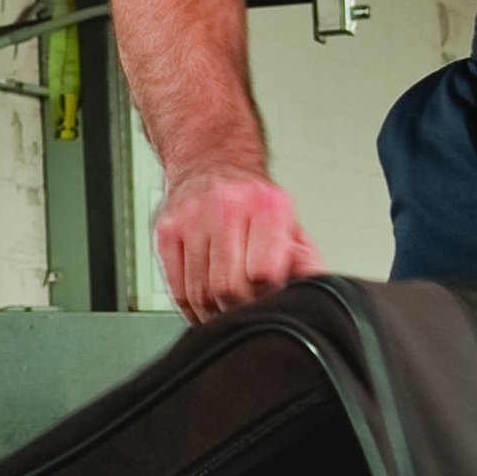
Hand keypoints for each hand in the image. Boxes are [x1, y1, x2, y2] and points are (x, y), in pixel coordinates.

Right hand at [154, 166, 322, 322]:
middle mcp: (228, 205)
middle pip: (227, 286)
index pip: (263, 274)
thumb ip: (304, 260)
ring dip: (213, 314)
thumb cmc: (253, 201)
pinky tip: (203, 307)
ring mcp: (192, 217)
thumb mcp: (288, 222)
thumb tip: (309, 292)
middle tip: (245, 312)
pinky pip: (176, 287)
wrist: (212, 161)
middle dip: (237, 310)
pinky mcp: (166, 230)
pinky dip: (189, 308)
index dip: (266, 297)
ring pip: (199, 292)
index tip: (267, 299)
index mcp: (268, 205)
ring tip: (225, 313)